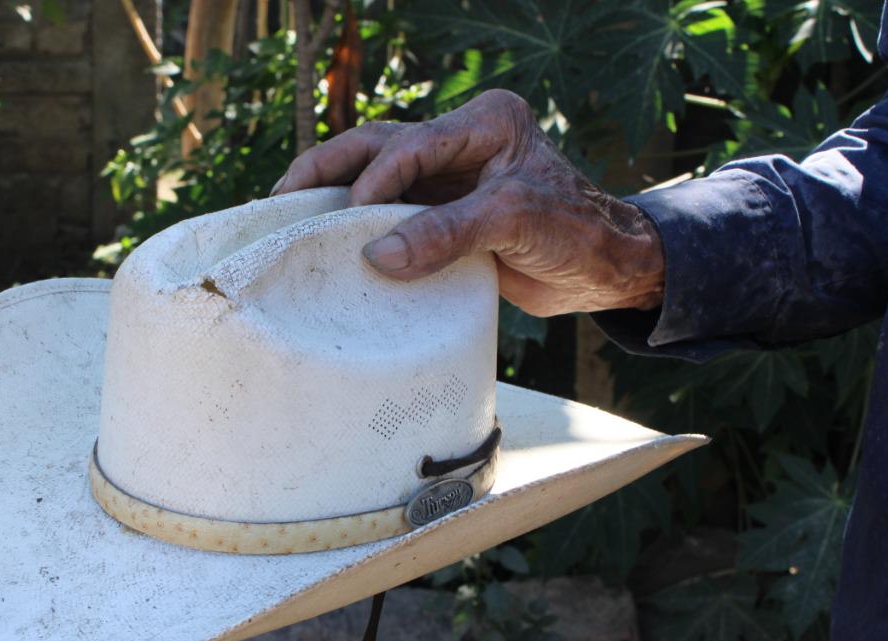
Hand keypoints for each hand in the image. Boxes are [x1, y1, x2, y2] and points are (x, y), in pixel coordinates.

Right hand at [272, 90, 664, 315]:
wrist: (604, 271)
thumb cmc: (575, 234)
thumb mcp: (514, 224)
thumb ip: (448, 234)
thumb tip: (379, 255)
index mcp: (486, 122)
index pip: (412, 144)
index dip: (376, 180)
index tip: (349, 220)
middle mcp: (461, 141)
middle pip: (377, 145)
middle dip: (328, 170)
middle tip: (283, 199)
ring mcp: (448, 178)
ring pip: (375, 175)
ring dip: (333, 194)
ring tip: (288, 215)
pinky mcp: (441, 214)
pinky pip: (389, 215)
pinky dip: (358, 226)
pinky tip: (326, 241)